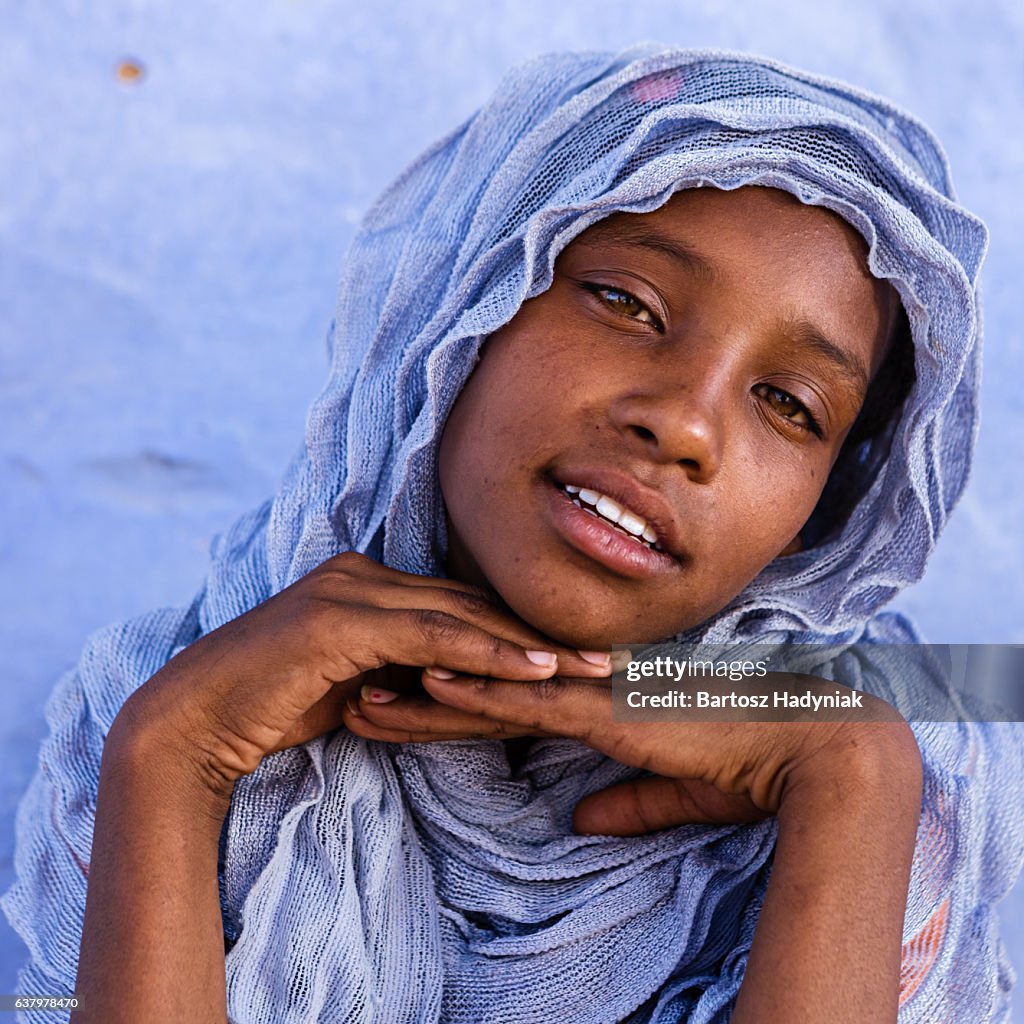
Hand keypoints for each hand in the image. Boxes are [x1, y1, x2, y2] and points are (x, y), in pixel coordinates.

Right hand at [111, 552, 611, 798]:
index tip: (572, 650)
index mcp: (365, 583)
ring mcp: (350, 590)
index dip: (516, 627)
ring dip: (529, 642)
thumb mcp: (349, 682)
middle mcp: (362, 573)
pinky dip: (487, 654)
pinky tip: (535, 669)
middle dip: (539, 630)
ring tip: (589, 664)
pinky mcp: (340, 619)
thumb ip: (395, 670)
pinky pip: (431, 637)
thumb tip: (444, 686)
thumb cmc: (269, 705)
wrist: (196, 719)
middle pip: (469, 603)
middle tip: (605, 653)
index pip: (456, 604)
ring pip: (459, 615)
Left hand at [344, 671, 918, 834]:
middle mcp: (586, 687)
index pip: (508, 701)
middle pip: (486, 688)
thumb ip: (624, 802)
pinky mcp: (607, 709)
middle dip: (418, 691)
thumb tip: (578, 818)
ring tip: (364, 692)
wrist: (809, 746)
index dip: (452, 702)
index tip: (401, 700)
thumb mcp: (672, 790)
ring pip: (491, 690)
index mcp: (597, 703)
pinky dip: (477, 690)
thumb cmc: (748, 765)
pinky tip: (430, 680)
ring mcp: (593, 692)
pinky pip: (529, 701)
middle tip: (354, 688)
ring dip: (425, 692)